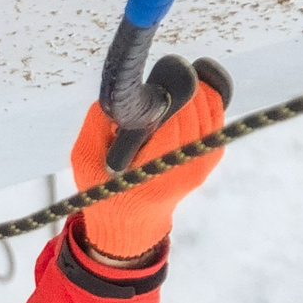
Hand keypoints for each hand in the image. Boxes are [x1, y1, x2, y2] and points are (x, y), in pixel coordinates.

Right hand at [69, 56, 231, 259]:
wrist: (131, 219)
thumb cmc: (105, 186)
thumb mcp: (85, 155)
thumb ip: (100, 119)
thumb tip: (127, 87)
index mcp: (153, 171)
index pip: (173, 120)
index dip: (167, 93)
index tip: (154, 83)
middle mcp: (185, 167)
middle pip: (195, 108)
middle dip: (179, 88)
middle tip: (160, 84)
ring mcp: (203, 162)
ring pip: (211, 106)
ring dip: (194, 90)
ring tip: (172, 88)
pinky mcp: (211, 155)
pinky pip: (217, 114)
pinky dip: (207, 97)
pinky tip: (190, 93)